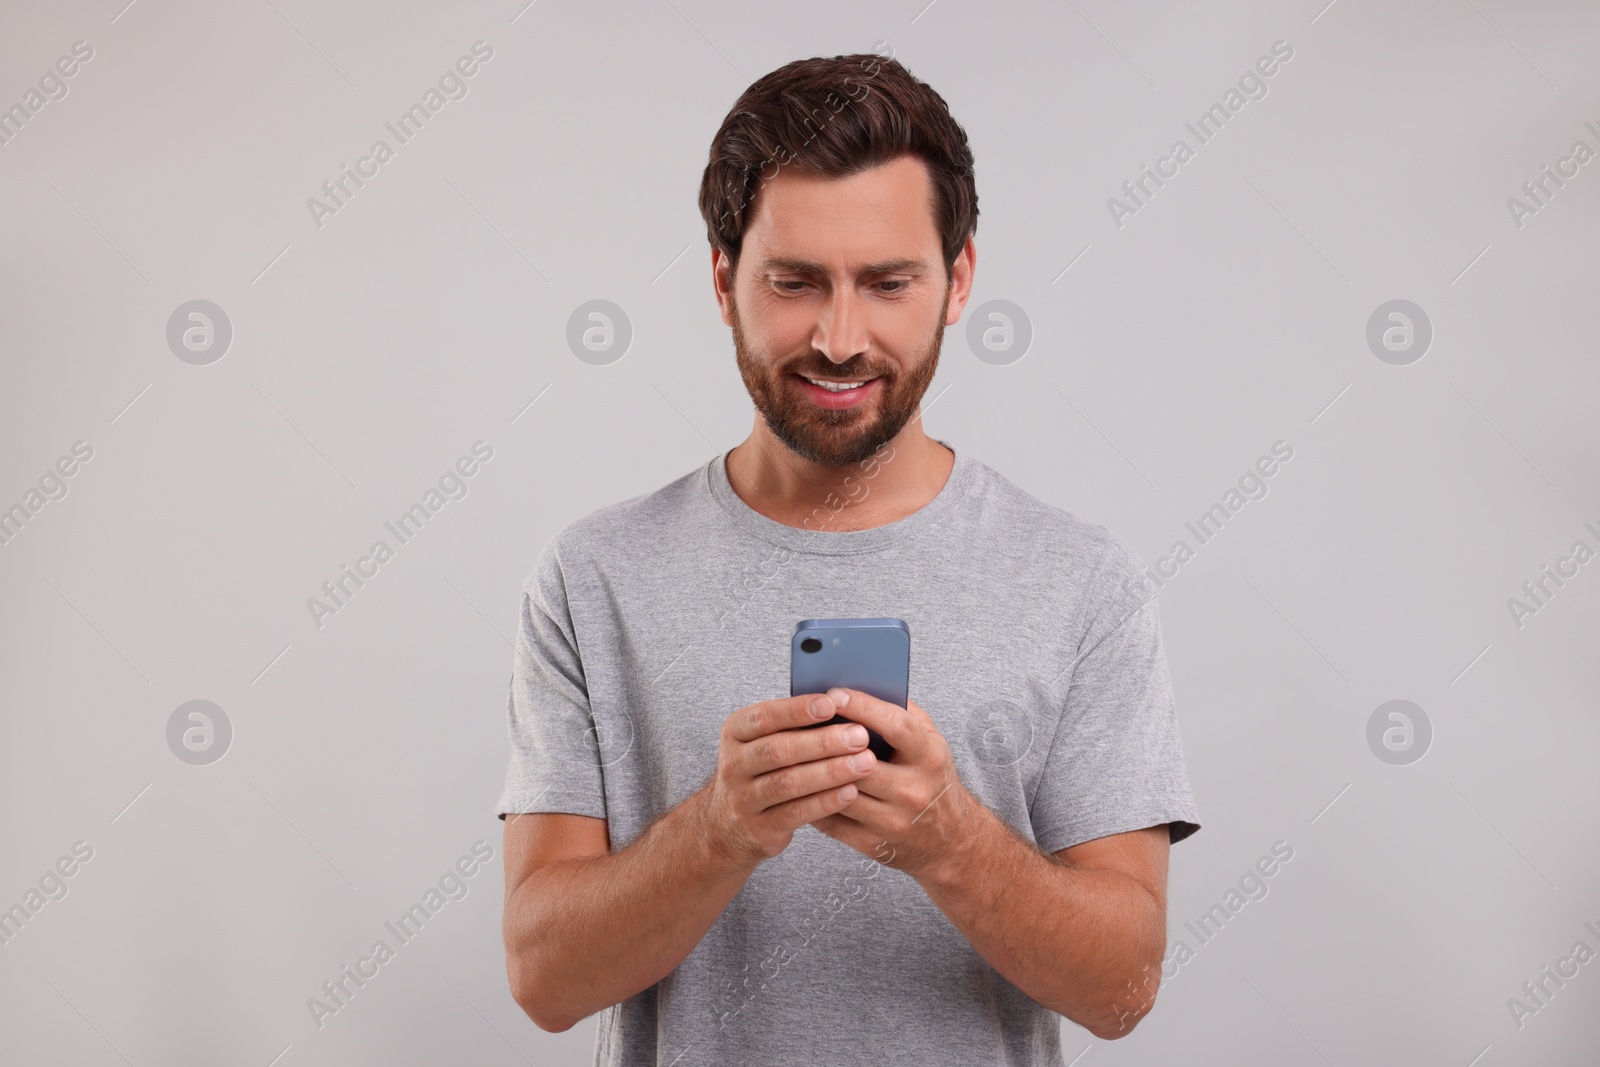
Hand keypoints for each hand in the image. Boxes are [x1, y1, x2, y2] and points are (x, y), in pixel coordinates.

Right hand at [697, 692, 878, 868]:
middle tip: (860, 735)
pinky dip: (825, 802)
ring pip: (788, 783)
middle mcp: (734, 764)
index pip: (765, 717)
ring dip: (830, 772)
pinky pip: (795, 813)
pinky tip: (851, 792)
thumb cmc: (763, 770)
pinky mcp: (759, 828)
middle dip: (823, 742)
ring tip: (864, 762)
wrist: (731, 824)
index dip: (798, 710)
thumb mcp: (764, 741)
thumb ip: (793, 725)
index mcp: (735, 733)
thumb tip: (843, 704)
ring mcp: (743, 799)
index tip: (832, 703)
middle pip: (779, 750)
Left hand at [808, 689, 980, 880]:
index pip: (896, 726)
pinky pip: (832, 821)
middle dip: (828, 742)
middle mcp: (915, 790)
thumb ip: (903, 712)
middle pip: (861, 763)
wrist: (950, 840)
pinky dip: (811, 800)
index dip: (863, 707)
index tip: (834, 693)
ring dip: (813, 771)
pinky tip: (799, 783)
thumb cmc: (932, 778)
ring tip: (792, 749)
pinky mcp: (873, 845)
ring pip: (840, 792)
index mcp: (930, 757)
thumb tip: (862, 683)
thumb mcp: (930, 741)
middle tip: (801, 721)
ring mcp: (894, 821)